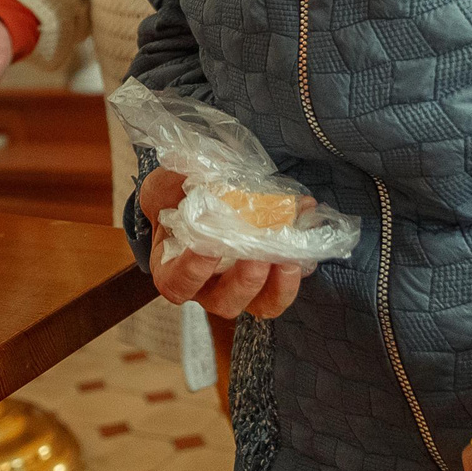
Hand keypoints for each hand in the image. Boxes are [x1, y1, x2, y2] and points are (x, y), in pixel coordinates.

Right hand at [135, 169, 303, 319]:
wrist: (194, 195)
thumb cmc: (173, 196)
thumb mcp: (166, 184)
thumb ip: (179, 179)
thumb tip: (214, 167)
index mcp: (172, 271)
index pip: (178, 284)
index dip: (193, 271)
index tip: (208, 245)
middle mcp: (207, 287)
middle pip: (226, 303)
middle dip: (245, 281)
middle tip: (258, 255)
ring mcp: (241, 287)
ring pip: (262, 303)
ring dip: (280, 283)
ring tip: (291, 253)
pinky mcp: (271, 278)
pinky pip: (288, 281)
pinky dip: (302, 260)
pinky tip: (305, 221)